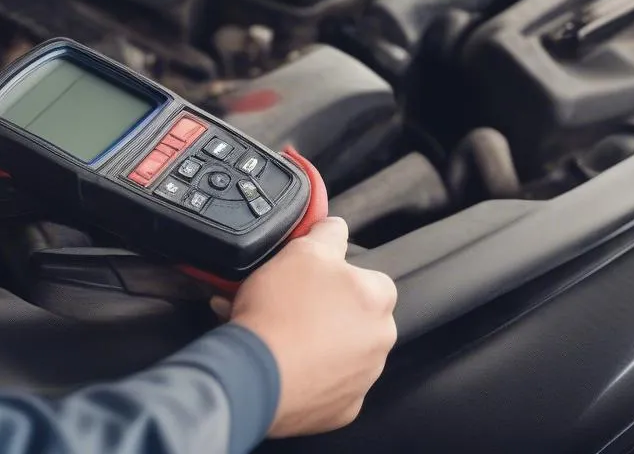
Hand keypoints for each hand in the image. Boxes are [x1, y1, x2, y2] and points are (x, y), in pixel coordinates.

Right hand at [213, 217, 396, 436]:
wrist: (254, 372)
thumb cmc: (280, 311)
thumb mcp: (302, 250)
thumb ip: (328, 233)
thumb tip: (336, 225)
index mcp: (377, 300)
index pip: (369, 278)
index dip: (338, 274)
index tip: (313, 277)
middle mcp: (379, 341)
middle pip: (355, 315)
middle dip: (326, 308)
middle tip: (291, 303)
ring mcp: (363, 378)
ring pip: (342, 350)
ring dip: (318, 339)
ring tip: (281, 331)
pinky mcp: (343, 409)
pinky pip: (330, 384)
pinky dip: (311, 373)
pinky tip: (284, 359)